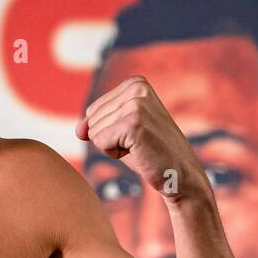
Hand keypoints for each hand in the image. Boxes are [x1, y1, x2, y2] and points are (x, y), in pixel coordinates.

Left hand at [75, 75, 206, 202]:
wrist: (179, 175)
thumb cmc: (149, 154)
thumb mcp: (118, 133)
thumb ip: (95, 126)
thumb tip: (78, 130)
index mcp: (136, 83)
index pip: (93, 110)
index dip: (109, 130)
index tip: (135, 134)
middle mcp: (137, 88)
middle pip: (92, 119)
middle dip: (109, 138)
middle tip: (138, 143)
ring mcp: (136, 104)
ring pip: (94, 131)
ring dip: (113, 146)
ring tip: (140, 147)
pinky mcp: (134, 123)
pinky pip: (100, 142)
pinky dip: (115, 154)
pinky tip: (138, 152)